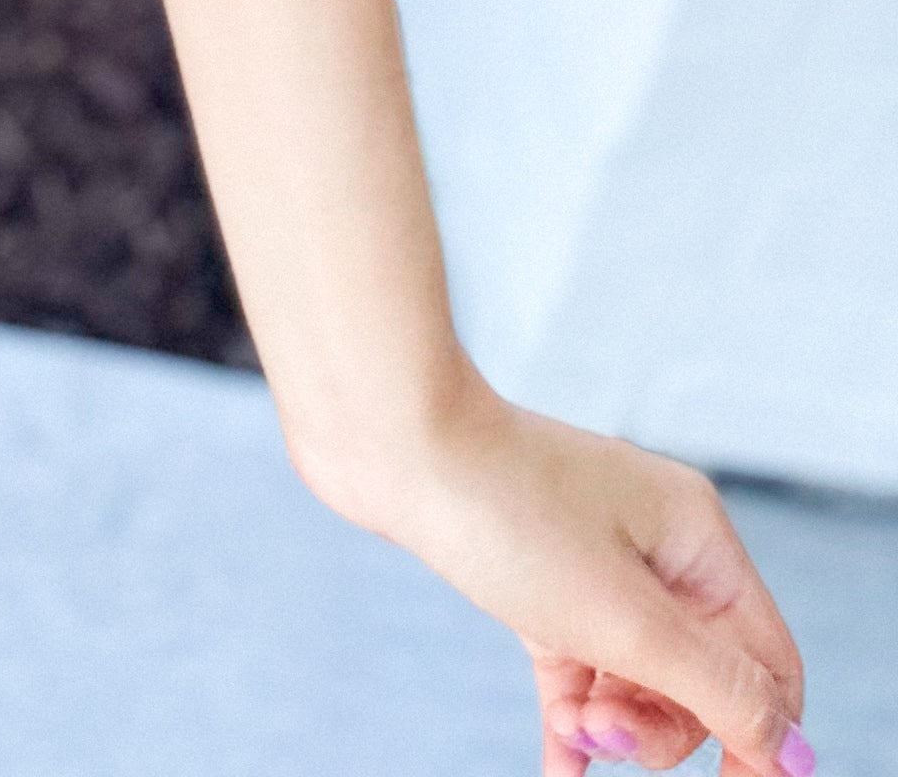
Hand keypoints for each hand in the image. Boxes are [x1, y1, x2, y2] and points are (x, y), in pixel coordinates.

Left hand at [338, 383, 808, 775]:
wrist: (387, 437)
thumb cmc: (506, 512)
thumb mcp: (625, 618)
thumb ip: (717, 688)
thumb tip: (793, 750)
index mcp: (697, 539)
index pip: (765, 662)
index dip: (756, 733)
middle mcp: (656, 544)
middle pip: (700, 677)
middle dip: (662, 725)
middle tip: (603, 736)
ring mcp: (593, 558)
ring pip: (636, 675)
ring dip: (614, 722)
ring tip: (573, 734)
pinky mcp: (536, 575)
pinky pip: (576, 663)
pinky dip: (573, 717)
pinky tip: (563, 768)